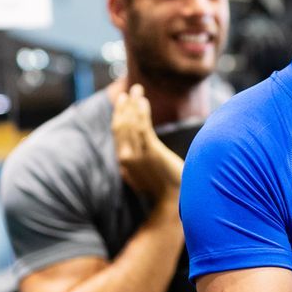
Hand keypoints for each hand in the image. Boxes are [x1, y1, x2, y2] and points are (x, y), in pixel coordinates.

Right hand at [113, 84, 183, 200]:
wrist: (174, 201)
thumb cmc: (165, 190)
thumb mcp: (145, 176)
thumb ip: (138, 164)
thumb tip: (136, 153)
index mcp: (124, 164)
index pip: (117, 134)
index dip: (118, 116)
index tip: (121, 103)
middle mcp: (126, 158)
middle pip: (120, 125)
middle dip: (123, 106)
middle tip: (127, 91)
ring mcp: (137, 155)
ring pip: (130, 123)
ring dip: (132, 104)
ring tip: (137, 90)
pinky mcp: (150, 151)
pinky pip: (142, 126)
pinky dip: (141, 111)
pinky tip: (143, 101)